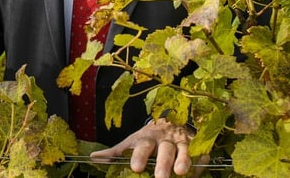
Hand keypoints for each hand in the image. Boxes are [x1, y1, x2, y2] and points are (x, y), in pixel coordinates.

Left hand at [89, 118, 206, 177]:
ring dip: (182, 161)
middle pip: (164, 150)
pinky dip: (199, 162)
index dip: (139, 157)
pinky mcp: (196, 146)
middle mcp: (164, 139)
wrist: (171, 121)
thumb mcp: (131, 142)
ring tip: (180, 173)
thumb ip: (115, 152)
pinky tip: (199, 170)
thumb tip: (93, 158)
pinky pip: (199, 153)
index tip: (135, 168)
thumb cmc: (148, 138)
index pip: (142, 147)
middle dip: (162, 164)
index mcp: (146, 138)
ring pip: (183, 151)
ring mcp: (181, 142)